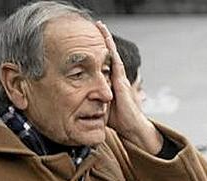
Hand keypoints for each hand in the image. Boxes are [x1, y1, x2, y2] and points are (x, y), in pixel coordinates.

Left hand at [96, 21, 162, 153]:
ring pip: (112, 54)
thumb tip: (74, 99)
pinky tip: (106, 39)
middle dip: (101, 41)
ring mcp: (119, 78)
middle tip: (95, 27)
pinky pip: (115, 61)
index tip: (88, 41)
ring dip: (106, 40)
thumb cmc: (117, 120)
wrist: (132, 128)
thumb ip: (90, 99)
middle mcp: (116, 78)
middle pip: (107, 55)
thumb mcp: (98, 106)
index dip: (96, 52)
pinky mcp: (121, 81)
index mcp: (110, 84)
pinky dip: (110, 49)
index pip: (102, 64)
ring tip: (100, 26)